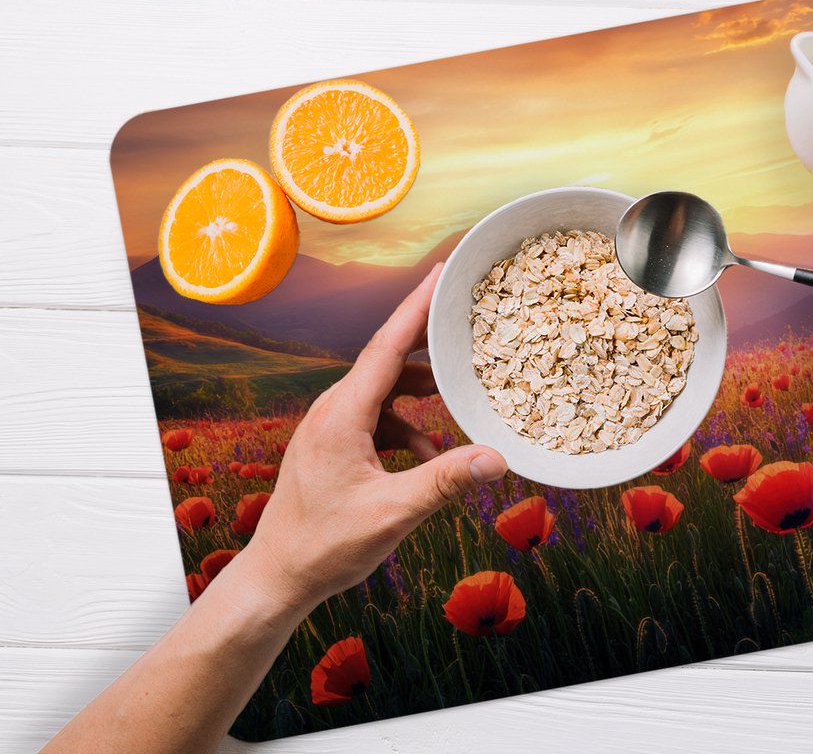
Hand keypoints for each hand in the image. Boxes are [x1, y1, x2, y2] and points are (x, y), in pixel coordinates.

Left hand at [240, 264, 506, 614]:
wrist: (278, 577)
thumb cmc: (324, 546)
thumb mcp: (393, 513)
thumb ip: (445, 481)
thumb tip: (496, 459)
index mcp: (342, 415)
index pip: (386, 347)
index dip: (416, 308)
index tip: (441, 274)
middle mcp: (332, 411)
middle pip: (387, 360)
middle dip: (428, 343)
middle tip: (464, 320)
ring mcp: (329, 427)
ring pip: (383, 390)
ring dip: (420, 393)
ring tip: (457, 397)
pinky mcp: (332, 445)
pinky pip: (376, 418)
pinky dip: (406, 425)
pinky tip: (428, 454)